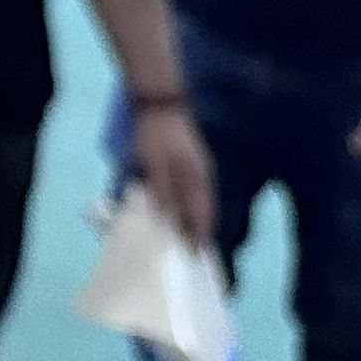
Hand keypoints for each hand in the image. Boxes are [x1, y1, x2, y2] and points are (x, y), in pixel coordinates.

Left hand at [131, 102, 217, 247]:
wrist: (159, 102)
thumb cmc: (156, 134)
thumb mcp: (156, 164)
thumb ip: (164, 191)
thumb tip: (171, 219)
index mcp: (198, 180)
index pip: (203, 217)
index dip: (200, 237)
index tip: (197, 258)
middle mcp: (203, 177)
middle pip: (204, 211)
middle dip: (198, 232)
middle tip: (189, 252)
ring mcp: (197, 169)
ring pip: (197, 202)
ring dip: (192, 219)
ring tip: (182, 237)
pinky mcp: (188, 163)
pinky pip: (190, 191)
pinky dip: (185, 204)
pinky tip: (175, 210)